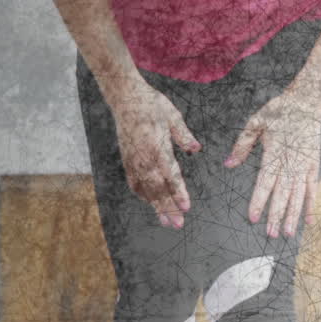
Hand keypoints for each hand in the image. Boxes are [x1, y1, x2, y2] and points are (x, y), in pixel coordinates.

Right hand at [107, 82, 199, 228]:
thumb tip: (196, 148)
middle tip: (177, 224)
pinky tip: (150, 203)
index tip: (186, 207)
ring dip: (155, 206)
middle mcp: (143, 156)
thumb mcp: (173, 115)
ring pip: (145, 188)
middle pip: (157, 188)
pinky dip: (142, 194)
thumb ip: (184, 135)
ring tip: (166, 222)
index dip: (178, 193)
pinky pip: (134, 182)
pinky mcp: (126, 159)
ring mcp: (133, 159)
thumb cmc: (150, 103)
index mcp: (157, 146)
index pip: (170, 175)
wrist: (124, 97)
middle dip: (167, 208)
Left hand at [226, 90, 320, 237]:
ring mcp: (304, 166)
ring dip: (293, 215)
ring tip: (288, 233)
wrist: (306, 103)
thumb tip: (229, 163)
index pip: (264, 183)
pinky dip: (311, 205)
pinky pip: (313, 189)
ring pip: (298, 196)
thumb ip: (242, 145)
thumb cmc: (279, 111)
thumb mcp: (256, 122)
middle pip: (282, 194)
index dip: (259, 201)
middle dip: (276, 215)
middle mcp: (290, 164)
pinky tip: (308, 220)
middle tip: (271, 234)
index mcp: (274, 154)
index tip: (253, 217)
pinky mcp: (313, 166)